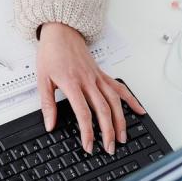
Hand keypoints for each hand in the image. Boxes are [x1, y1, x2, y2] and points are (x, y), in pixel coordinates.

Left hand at [36, 22, 145, 154]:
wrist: (61, 32)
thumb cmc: (51, 54)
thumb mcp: (42, 79)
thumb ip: (47, 104)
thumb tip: (49, 124)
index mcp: (72, 83)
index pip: (84, 112)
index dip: (88, 132)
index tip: (89, 145)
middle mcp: (88, 81)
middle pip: (103, 110)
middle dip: (108, 131)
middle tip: (109, 147)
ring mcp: (98, 77)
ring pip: (115, 101)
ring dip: (121, 121)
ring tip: (122, 137)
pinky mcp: (103, 74)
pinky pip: (119, 88)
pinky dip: (131, 100)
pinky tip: (139, 111)